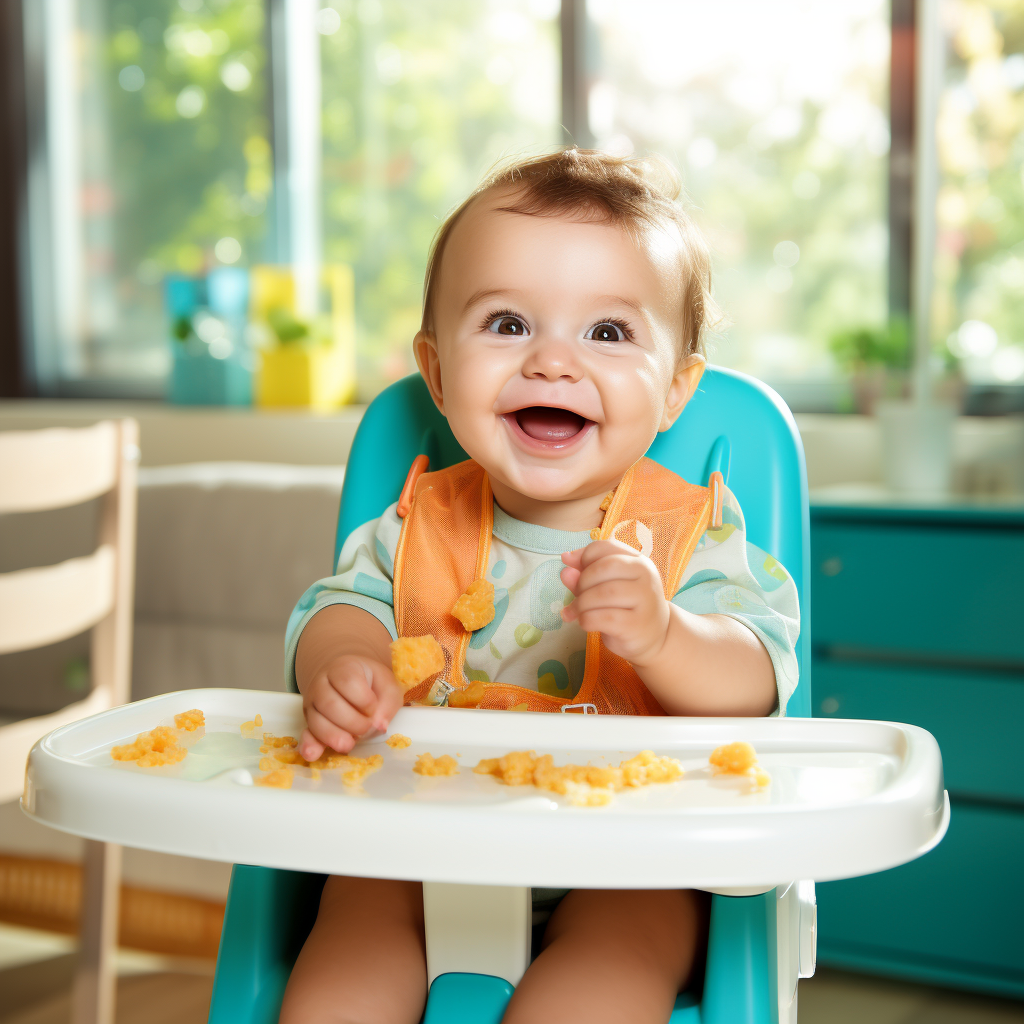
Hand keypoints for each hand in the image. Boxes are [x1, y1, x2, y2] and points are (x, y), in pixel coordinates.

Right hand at [298, 655, 403, 761]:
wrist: (349, 681)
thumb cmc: (370, 684)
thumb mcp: (387, 685)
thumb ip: (388, 701)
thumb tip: (378, 726)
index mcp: (342, 668)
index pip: (348, 682)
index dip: (364, 700)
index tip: (373, 707)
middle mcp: (322, 683)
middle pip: (330, 704)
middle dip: (352, 722)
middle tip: (366, 727)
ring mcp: (312, 703)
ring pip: (317, 721)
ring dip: (336, 736)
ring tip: (350, 743)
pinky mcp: (309, 722)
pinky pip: (306, 733)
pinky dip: (310, 745)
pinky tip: (313, 754)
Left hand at [560, 539, 669, 665]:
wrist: (655, 636)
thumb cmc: (626, 606)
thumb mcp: (606, 586)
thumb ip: (585, 574)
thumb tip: (565, 563)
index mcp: (638, 560)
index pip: (603, 547)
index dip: (582, 558)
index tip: (574, 571)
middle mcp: (645, 575)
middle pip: (603, 568)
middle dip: (582, 582)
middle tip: (576, 596)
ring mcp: (644, 599)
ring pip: (602, 593)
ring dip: (580, 603)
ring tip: (574, 612)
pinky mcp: (637, 624)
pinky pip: (604, 618)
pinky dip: (586, 620)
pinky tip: (585, 623)